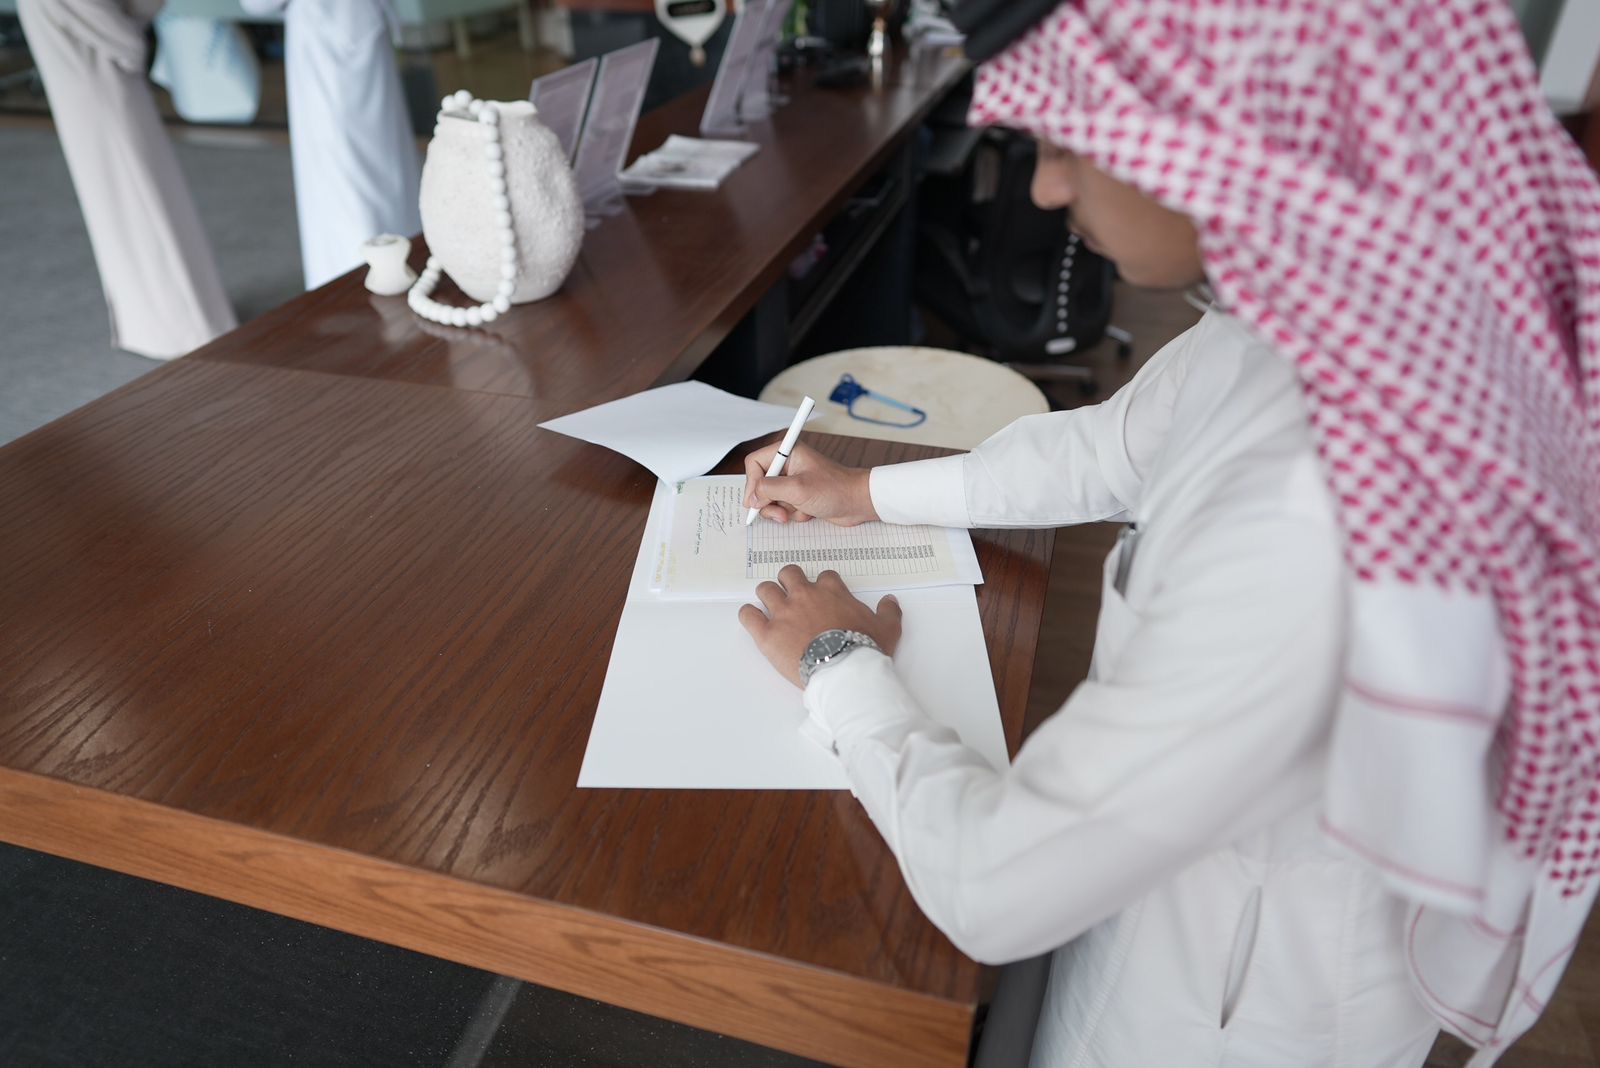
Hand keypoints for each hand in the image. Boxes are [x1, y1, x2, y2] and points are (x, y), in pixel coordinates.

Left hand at [738, 566, 901, 687]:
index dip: (822, 585)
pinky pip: (748, 615)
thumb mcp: (887, 628)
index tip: (823, 597)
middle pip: (789, 574)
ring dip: (768, 596)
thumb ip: (889, 611)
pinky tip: (753, 620)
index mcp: (831, 591)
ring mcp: (783, 613)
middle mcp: (804, 595)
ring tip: (771, 608)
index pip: (824, 576)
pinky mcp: (767, 633)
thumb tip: (890, 601)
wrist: (843, 670)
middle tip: (793, 596)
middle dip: (789, 581)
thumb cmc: (865, 648)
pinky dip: (749, 615)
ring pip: (766, 589)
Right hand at [743, 442, 878, 525]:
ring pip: (771, 498)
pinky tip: (809, 512)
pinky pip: (784, 507)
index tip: (755, 501)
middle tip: (779, 513)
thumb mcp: (797, 489)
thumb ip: (769, 490)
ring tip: (798, 512)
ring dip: (782, 510)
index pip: (754, 463)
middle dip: (769, 502)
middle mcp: (788, 464)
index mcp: (787, 452)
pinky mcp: (799, 495)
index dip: (752, 483)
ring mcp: (793, 480)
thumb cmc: (835, 490)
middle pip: (760, 484)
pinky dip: (793, 513)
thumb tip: (752, 497)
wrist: (858, 502)